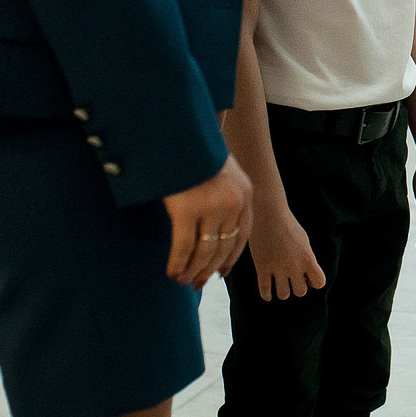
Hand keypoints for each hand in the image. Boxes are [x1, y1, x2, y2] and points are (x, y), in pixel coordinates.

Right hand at [162, 155, 254, 288]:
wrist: (181, 134)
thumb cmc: (196, 154)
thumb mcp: (221, 172)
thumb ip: (224, 195)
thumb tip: (213, 225)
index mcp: (244, 195)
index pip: (243, 235)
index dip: (231, 257)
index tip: (221, 272)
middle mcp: (232, 203)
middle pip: (224, 248)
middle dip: (209, 269)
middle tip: (197, 282)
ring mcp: (211, 207)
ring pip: (205, 252)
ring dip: (193, 270)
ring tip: (182, 280)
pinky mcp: (187, 210)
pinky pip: (184, 247)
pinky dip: (178, 262)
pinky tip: (172, 271)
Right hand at [246, 200, 324, 300]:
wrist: (267, 213)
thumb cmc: (287, 225)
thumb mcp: (303, 240)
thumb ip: (307, 259)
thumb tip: (307, 279)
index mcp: (307, 257)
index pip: (319, 283)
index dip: (313, 281)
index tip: (307, 275)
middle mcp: (294, 265)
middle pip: (300, 292)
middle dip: (297, 286)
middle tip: (291, 277)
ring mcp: (277, 268)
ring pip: (283, 295)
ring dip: (282, 291)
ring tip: (279, 283)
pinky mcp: (261, 268)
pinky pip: (265, 292)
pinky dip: (267, 294)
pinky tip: (268, 291)